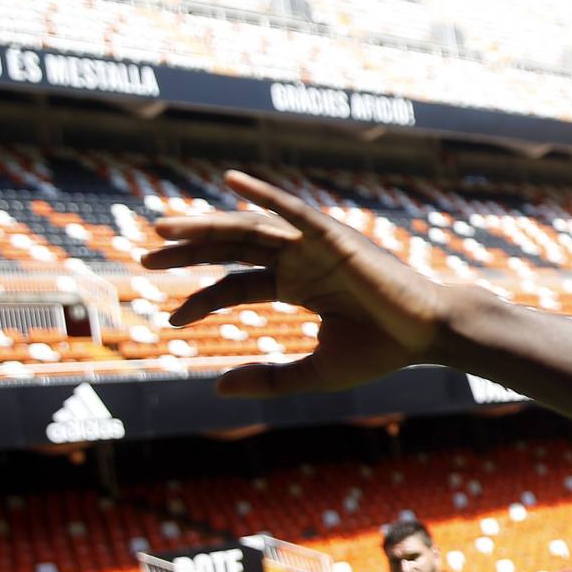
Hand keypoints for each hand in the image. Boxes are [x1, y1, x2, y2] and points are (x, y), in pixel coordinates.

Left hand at [140, 171, 449, 396]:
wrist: (427, 335)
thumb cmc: (382, 350)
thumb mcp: (315, 371)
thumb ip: (269, 379)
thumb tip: (216, 388)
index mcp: (298, 284)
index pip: (236, 284)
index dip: (201, 300)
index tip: (169, 322)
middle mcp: (301, 259)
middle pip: (233, 248)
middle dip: (189, 252)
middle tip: (144, 258)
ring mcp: (315, 244)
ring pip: (250, 228)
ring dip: (207, 225)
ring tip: (164, 228)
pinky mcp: (334, 236)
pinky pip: (291, 210)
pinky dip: (263, 194)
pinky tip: (230, 182)